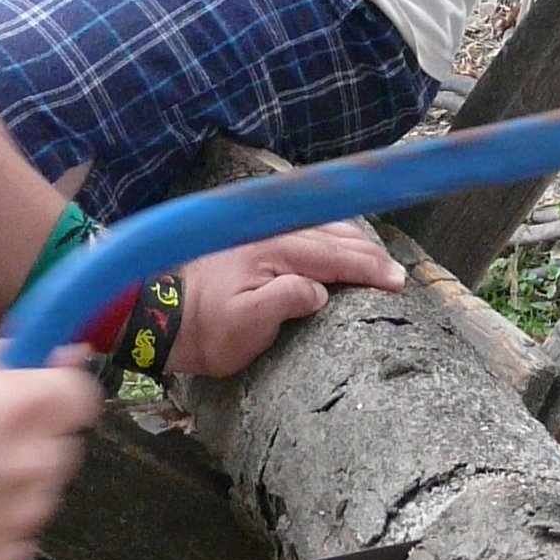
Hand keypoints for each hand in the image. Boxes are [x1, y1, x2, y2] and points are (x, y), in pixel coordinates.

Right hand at [0, 335, 98, 559]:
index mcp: (22, 406)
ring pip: (42, 496)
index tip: (41, 399)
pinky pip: (19, 541)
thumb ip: (11, 355)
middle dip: (34, 442)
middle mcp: (31, 462)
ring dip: (16, 489)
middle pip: (63, 448)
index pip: (83, 397)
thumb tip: (64, 356)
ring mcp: (17, 516)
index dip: (62, 394)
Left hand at [171, 223, 406, 377]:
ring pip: (323, 229)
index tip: (398, 283)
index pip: (337, 257)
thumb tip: (319, 290)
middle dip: (371, 255)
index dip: (371, 270)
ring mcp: (265, 234)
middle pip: (337, 237)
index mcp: (277, 252)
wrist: (161, 317)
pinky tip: (338, 247)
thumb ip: (284, 301)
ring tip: (376, 261)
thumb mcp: (244, 326)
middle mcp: (275, 235)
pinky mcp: (257, 241)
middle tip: (397, 277)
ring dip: (354, 243)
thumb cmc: (204, 330)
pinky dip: (332, 237)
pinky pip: (307, 230)